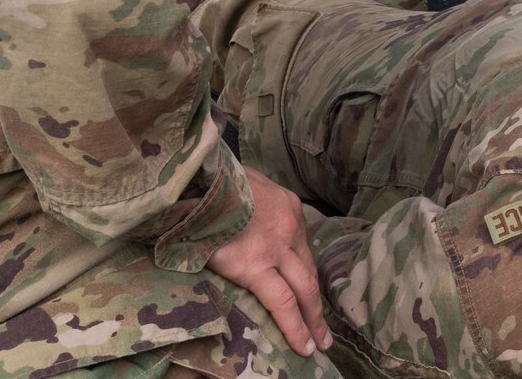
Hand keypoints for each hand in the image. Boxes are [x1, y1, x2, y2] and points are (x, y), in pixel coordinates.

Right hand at [208, 168, 332, 356]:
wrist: (196, 177)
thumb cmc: (212, 178)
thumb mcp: (242, 181)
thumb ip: (250, 202)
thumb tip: (242, 214)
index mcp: (286, 205)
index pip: (300, 244)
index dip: (303, 270)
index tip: (307, 287)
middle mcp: (290, 226)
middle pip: (309, 270)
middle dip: (318, 301)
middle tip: (325, 329)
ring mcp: (276, 246)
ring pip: (304, 289)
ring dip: (313, 318)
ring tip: (318, 342)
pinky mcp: (255, 266)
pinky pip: (282, 302)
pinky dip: (295, 325)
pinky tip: (302, 344)